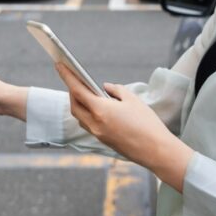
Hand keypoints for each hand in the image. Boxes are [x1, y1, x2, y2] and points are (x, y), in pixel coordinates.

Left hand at [56, 63, 193, 190]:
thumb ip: (116, 90)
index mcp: (101, 110)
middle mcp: (95, 123)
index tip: (59, 65)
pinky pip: (88, 124)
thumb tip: (105, 88)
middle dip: (72, 91)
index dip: (67, 76)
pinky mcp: (103, 140)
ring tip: (84, 91)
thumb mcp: (133, 99)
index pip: (78, 90)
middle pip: (75, 105)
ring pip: (80, 116)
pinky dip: (87, 113)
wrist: (155, 150)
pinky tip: (96, 107)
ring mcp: (98, 134)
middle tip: (74, 78)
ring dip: (79, 103)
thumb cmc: (147, 123)